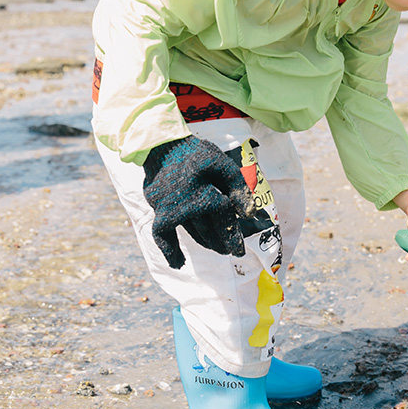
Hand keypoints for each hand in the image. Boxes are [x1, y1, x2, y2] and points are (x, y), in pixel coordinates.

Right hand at [143, 136, 255, 267]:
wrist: (162, 145)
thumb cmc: (195, 153)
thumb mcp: (221, 163)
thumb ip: (237, 187)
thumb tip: (249, 214)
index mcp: (207, 195)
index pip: (225, 222)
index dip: (234, 237)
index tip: (239, 251)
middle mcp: (188, 206)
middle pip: (209, 232)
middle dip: (222, 243)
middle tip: (230, 252)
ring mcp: (171, 210)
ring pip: (192, 233)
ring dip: (205, 243)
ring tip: (215, 248)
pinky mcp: (158, 210)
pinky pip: (163, 236)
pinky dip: (171, 251)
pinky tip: (179, 263)